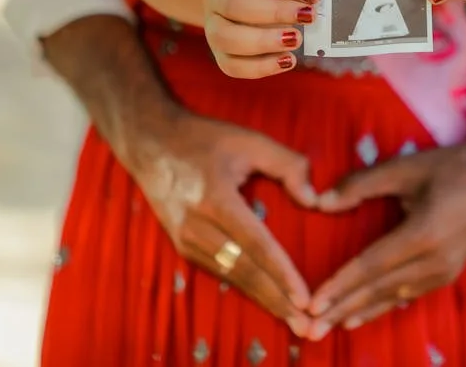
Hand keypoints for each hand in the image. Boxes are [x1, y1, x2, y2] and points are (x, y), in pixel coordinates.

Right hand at [128, 105, 317, 336]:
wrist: (150, 143)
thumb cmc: (205, 139)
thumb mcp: (249, 140)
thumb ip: (288, 165)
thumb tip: (315, 199)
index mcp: (215, 199)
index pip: (255, 244)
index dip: (281, 273)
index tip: (304, 296)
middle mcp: (197, 226)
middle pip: (244, 271)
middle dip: (277, 300)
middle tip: (307, 325)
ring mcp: (186, 240)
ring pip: (232, 277)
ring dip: (264, 300)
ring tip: (293, 320)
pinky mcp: (183, 247)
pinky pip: (221, 272)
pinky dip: (247, 289)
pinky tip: (269, 301)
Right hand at [203, 0, 319, 77]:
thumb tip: (316, 0)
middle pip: (233, 4)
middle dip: (275, 13)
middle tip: (308, 16)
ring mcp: (211, 23)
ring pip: (226, 37)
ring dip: (264, 42)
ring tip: (296, 40)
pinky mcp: (218, 51)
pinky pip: (231, 65)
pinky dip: (260, 67)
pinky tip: (287, 61)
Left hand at [304, 132, 465, 339]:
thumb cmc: (449, 167)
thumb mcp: (403, 167)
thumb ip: (361, 184)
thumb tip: (320, 202)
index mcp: (424, 234)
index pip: (371, 266)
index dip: (340, 286)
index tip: (313, 303)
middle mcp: (436, 260)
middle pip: (379, 289)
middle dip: (343, 309)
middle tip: (312, 329)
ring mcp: (446, 270)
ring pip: (394, 296)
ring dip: (361, 311)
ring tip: (332, 326)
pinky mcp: (450, 273)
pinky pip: (410, 293)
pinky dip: (384, 305)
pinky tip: (363, 313)